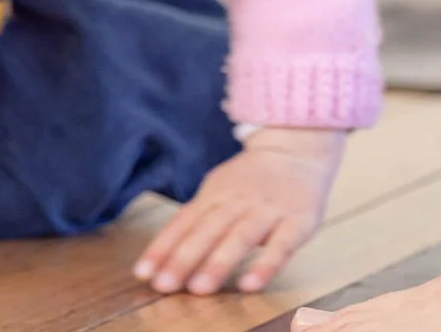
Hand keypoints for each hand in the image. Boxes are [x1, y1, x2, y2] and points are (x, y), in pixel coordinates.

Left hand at [133, 126, 345, 296]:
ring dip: (217, 263)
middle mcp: (236, 201)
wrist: (295, 151)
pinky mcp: (298, 222)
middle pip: (206, 231)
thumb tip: (163, 252)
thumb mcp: (218, 191)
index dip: (162, 247)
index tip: (142, 273)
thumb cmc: (249, 181)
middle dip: (183, 259)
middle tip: (163, 285)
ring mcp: (267, 210)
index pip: (183, 222)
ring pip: (239, 237)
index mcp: (214, 195)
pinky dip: (265, 265)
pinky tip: (250, 285)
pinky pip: (281, 246)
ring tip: (198, 289)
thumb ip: (196, 220)